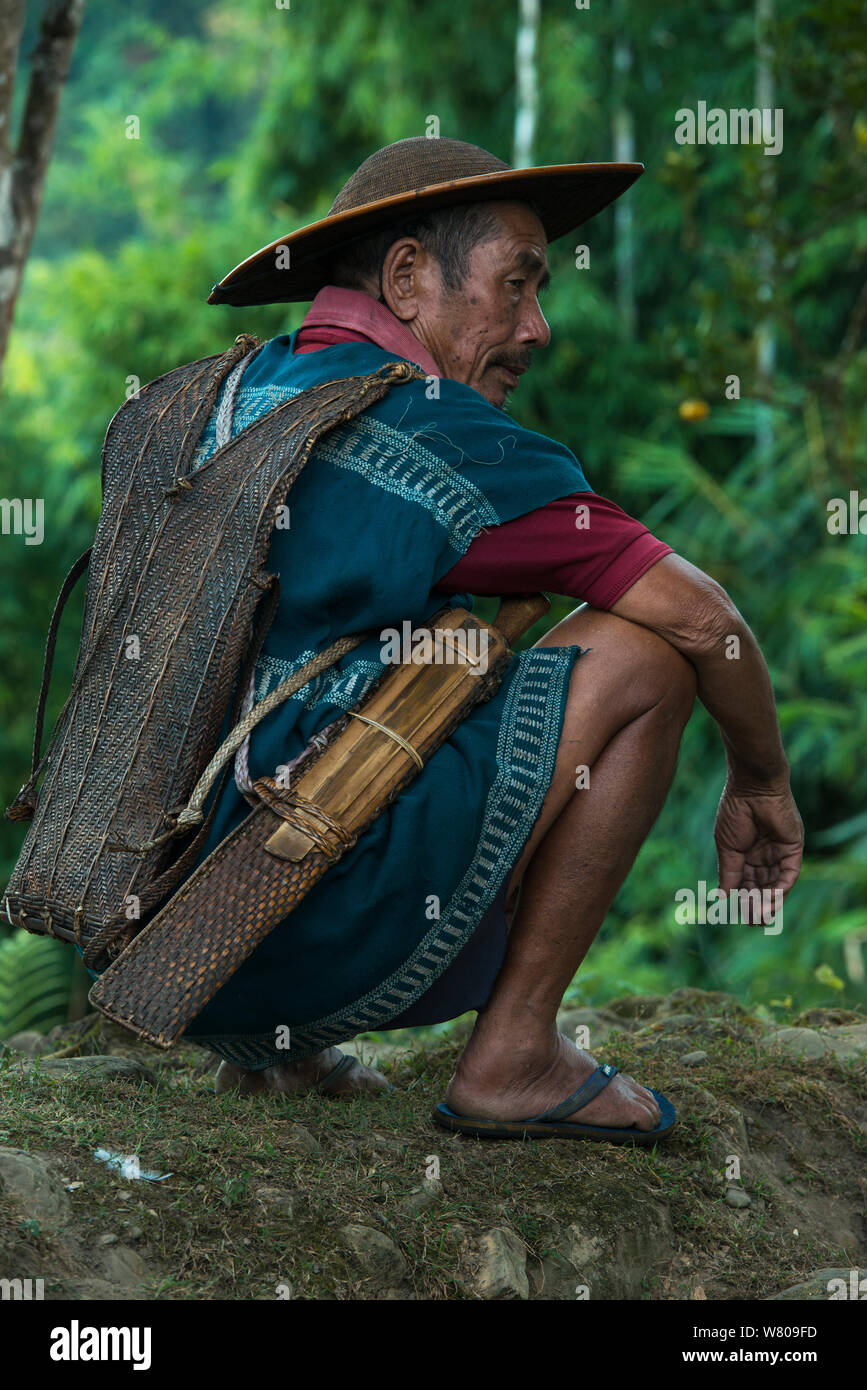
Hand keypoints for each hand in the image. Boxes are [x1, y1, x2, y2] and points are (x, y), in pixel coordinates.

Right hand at [713, 780, 803, 923]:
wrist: (751, 788)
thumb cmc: (735, 813)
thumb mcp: (727, 848)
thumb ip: (729, 873)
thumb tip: (722, 898)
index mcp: (746, 854)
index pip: (745, 882)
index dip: (740, 899)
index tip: (733, 914)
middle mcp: (764, 855)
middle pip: (761, 887)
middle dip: (755, 904)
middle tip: (749, 921)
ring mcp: (779, 852)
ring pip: (776, 884)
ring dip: (769, 902)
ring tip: (760, 917)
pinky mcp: (793, 849)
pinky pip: (789, 874)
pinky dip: (781, 889)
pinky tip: (771, 901)